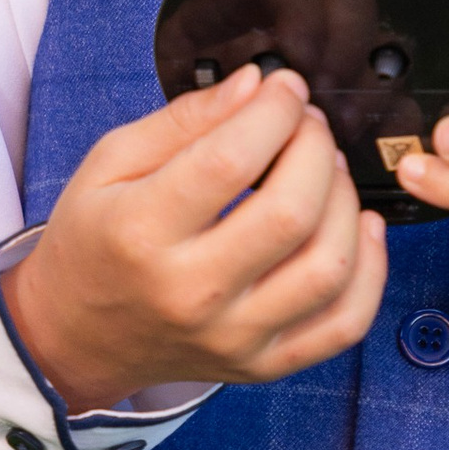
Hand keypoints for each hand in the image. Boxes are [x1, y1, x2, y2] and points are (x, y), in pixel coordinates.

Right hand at [4, 65, 386, 410]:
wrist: (77, 336)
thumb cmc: (95, 240)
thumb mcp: (111, 162)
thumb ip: (184, 119)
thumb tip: (254, 85)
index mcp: (142, 233)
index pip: (230, 160)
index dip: (273, 110)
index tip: (282, 88)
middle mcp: (192, 293)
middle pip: (291, 213)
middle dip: (315, 147)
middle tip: (305, 123)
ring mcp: (233, 337)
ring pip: (329, 268)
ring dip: (347, 201)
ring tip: (327, 170)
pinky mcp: (262, 364)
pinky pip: (343, 325)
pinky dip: (371, 271)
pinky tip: (362, 228)